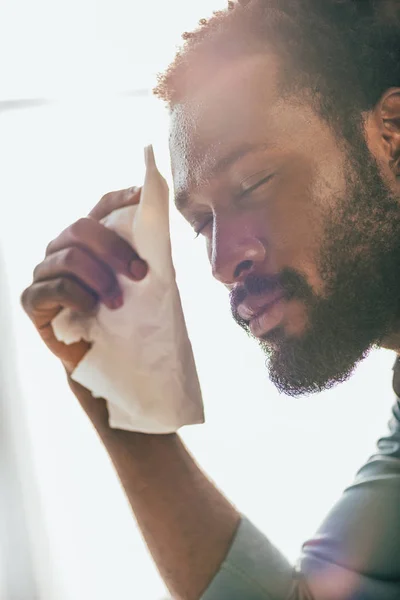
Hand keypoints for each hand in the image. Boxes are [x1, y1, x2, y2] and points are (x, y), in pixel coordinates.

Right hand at [21, 186, 146, 376]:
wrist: (104, 359)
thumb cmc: (124, 318)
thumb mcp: (139, 285)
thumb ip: (141, 256)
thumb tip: (160, 224)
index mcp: (90, 241)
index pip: (102, 207)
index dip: (121, 198)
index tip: (142, 197)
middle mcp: (62, 249)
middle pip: (81, 228)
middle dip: (113, 248)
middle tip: (139, 272)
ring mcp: (44, 272)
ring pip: (69, 257)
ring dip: (99, 278)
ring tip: (118, 302)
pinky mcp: (32, 299)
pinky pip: (54, 287)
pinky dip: (78, 297)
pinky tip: (91, 310)